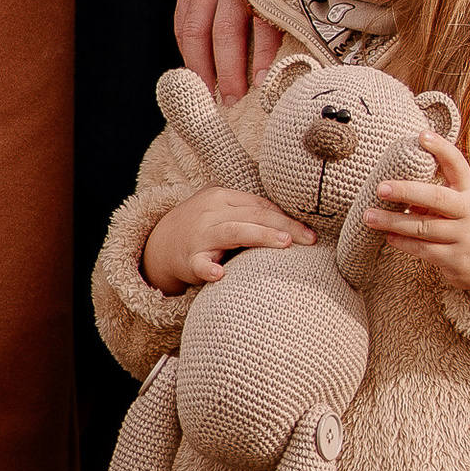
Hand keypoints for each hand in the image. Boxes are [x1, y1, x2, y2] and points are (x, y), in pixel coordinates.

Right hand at [144, 184, 315, 296]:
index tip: (311, 232)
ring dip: (260, 236)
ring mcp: (200, 235)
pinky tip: (220, 274)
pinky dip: (209, 268)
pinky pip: (200, 263)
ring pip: (234, 231)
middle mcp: (211, 212)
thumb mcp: (222, 212)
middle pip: (253, 215)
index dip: (287, 217)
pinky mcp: (188, 259)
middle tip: (309, 239)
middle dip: (284, 226)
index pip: (260, 204)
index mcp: (222, 196)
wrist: (158, 246)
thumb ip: (250, 212)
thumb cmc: (202, 230)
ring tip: (284, 243)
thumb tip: (292, 220)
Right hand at [176, 0, 284, 97]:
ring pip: (192, 30)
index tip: (262, 86)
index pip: (255, 26)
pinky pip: (182, 15)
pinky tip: (194, 62)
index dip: (258, 59)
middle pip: (217, 36)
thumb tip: (308, 21)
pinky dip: (186, 43)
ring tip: (208, 93)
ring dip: (199, 65)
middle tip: (231, 104)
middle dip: (224, 73)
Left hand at [372, 131, 469, 296]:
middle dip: (406, 191)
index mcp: (469, 191)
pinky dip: (404, 243)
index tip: (422, 135)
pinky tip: (389, 237)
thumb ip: (436, 193)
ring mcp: (464, 236)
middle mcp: (469, 211)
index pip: (457, 164)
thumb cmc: (468, 221)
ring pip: (424, 227)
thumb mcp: (461, 202)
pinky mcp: (457, 259)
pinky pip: (425, 250)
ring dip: (393, 221)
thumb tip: (397, 185)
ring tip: (370, 216)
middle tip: (380, 188)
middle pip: (436, 197)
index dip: (441, 148)